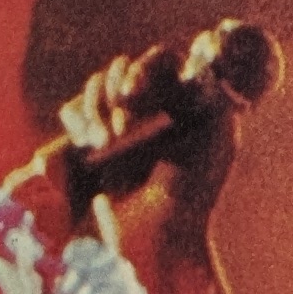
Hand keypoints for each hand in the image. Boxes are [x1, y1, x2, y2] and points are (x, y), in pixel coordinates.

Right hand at [52, 39, 244, 270]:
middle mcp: (154, 111)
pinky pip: (75, 112)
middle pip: (124, 69)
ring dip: (96, 107)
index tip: (134, 94)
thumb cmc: (193, 190)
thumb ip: (211, 89)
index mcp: (186, 103)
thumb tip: (198, 55)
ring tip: (105, 143)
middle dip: (118, 91)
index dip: (146, 69)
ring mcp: (121, 128)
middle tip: (121, 130)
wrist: (157, 238)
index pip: (160, 61)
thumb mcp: (217, 134)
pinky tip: (90, 144)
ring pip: (97, 87)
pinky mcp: (92, 147)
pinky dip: (79, 121)